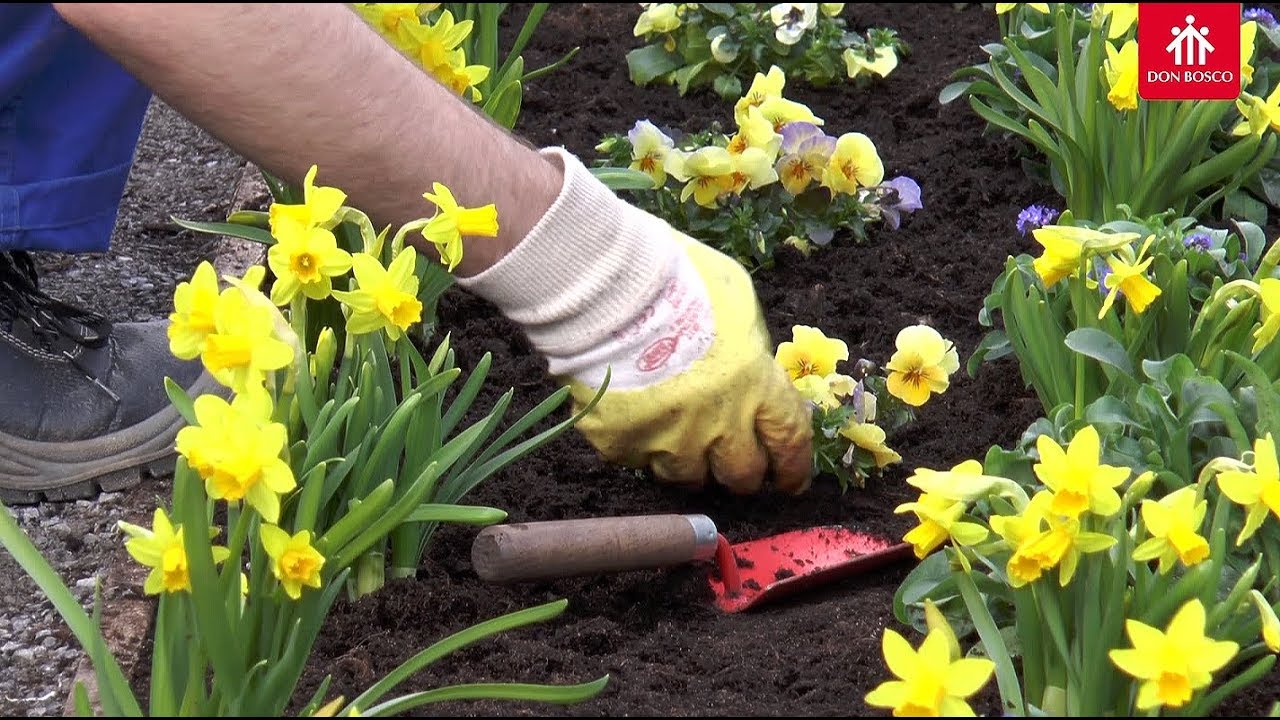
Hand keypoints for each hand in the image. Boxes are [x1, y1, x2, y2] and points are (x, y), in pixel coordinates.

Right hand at [565, 231, 813, 492]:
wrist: (608, 290)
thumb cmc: (680, 280)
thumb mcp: (738, 301)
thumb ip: (750, 343)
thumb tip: (752, 366)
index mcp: (754, 385)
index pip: (788, 441)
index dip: (792, 467)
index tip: (790, 480)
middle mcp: (717, 424)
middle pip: (740, 474)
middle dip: (742, 473)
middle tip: (733, 464)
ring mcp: (667, 440)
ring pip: (686, 477)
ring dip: (690, 463)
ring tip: (680, 442)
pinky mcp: (622, 444)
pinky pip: (637, 459)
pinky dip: (641, 445)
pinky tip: (635, 418)